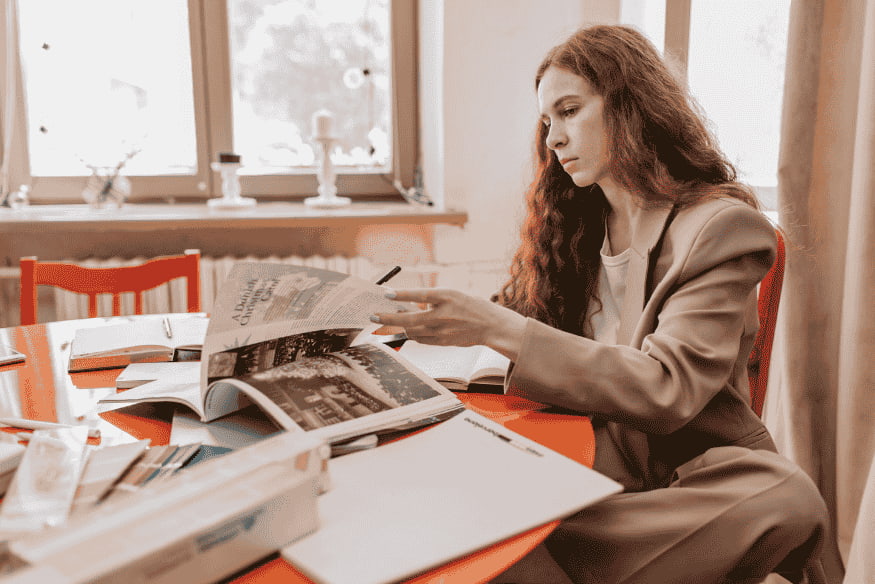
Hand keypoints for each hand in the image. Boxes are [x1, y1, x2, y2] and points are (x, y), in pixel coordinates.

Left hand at [372, 288, 526, 359]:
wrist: (491, 326)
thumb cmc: (471, 306)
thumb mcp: (453, 295)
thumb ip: (433, 299)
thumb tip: (411, 303)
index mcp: (447, 296)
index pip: (419, 294)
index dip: (401, 295)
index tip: (385, 293)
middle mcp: (443, 314)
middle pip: (409, 319)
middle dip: (388, 318)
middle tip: (373, 316)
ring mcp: (442, 331)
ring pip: (412, 331)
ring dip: (399, 326)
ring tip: (390, 319)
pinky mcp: (443, 342)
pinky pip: (421, 339)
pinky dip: (412, 333)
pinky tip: (408, 328)